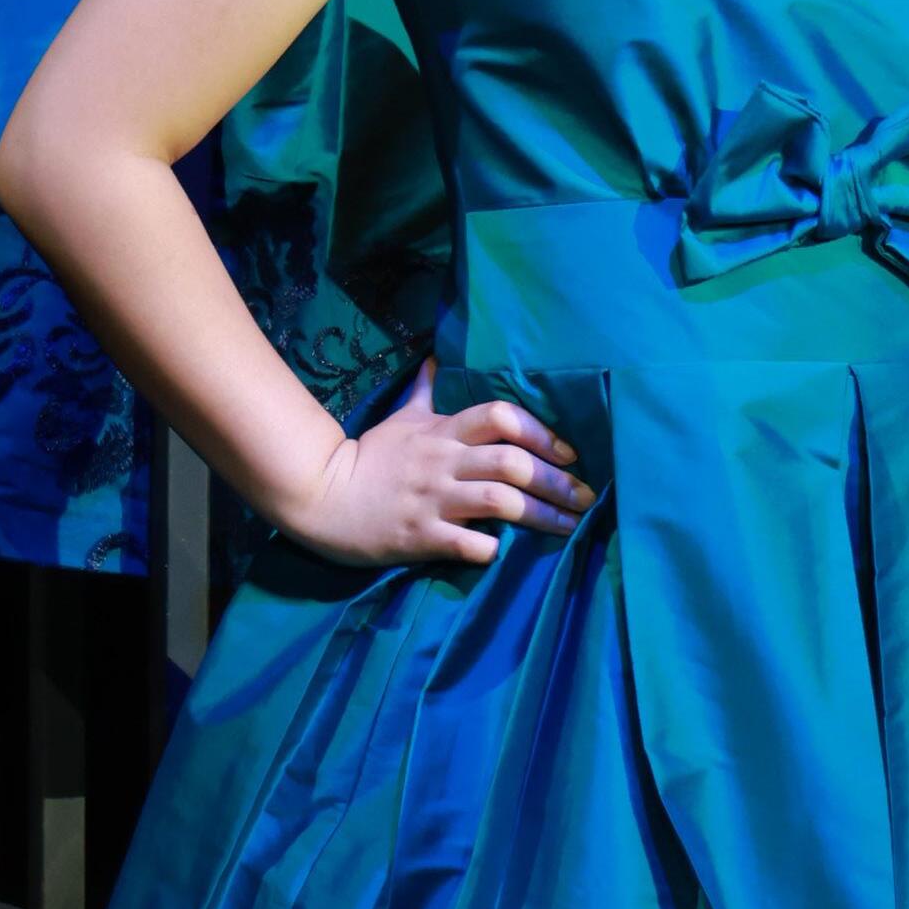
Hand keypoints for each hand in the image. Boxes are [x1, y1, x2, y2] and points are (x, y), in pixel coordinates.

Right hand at [282, 367, 592, 567]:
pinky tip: (507, 552)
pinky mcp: (421, 537)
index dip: (540, 432)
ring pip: (500, 503)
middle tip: (588, 498)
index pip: (500, 417)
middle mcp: (444, 463)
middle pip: (512, 463)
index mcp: (442, 431)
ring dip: (542, 516)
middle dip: (557, 481)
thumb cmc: (369, 456)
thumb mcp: (400, 416)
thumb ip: (424, 388)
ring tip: (571, 528)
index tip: (569, 452)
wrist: (321, 497)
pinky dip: (493, 548)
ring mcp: (433, 501)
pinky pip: (468, 544)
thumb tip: (436, 355)